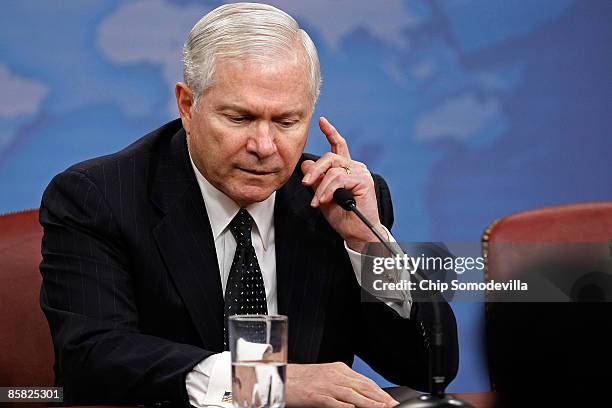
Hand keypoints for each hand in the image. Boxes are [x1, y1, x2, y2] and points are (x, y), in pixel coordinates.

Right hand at [286, 362, 398, 407]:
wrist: (280, 377)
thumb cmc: (301, 379)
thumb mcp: (325, 375)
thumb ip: (342, 382)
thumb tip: (360, 392)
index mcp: (337, 369)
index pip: (363, 380)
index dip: (378, 390)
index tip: (389, 399)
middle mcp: (333, 375)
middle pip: (361, 386)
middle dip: (379, 397)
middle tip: (392, 405)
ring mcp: (325, 385)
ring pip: (352, 394)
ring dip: (369, 403)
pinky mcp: (316, 396)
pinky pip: (334, 401)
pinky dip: (345, 406)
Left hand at [301, 117, 385, 251]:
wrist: (357, 233)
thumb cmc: (342, 217)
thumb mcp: (322, 196)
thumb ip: (315, 181)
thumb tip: (304, 164)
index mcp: (346, 169)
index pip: (338, 146)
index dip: (330, 133)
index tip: (321, 121)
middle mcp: (355, 167)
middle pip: (330, 157)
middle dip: (314, 170)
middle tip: (304, 184)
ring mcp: (361, 172)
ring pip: (333, 170)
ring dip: (321, 187)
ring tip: (317, 202)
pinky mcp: (364, 180)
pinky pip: (339, 179)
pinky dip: (328, 190)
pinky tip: (324, 201)